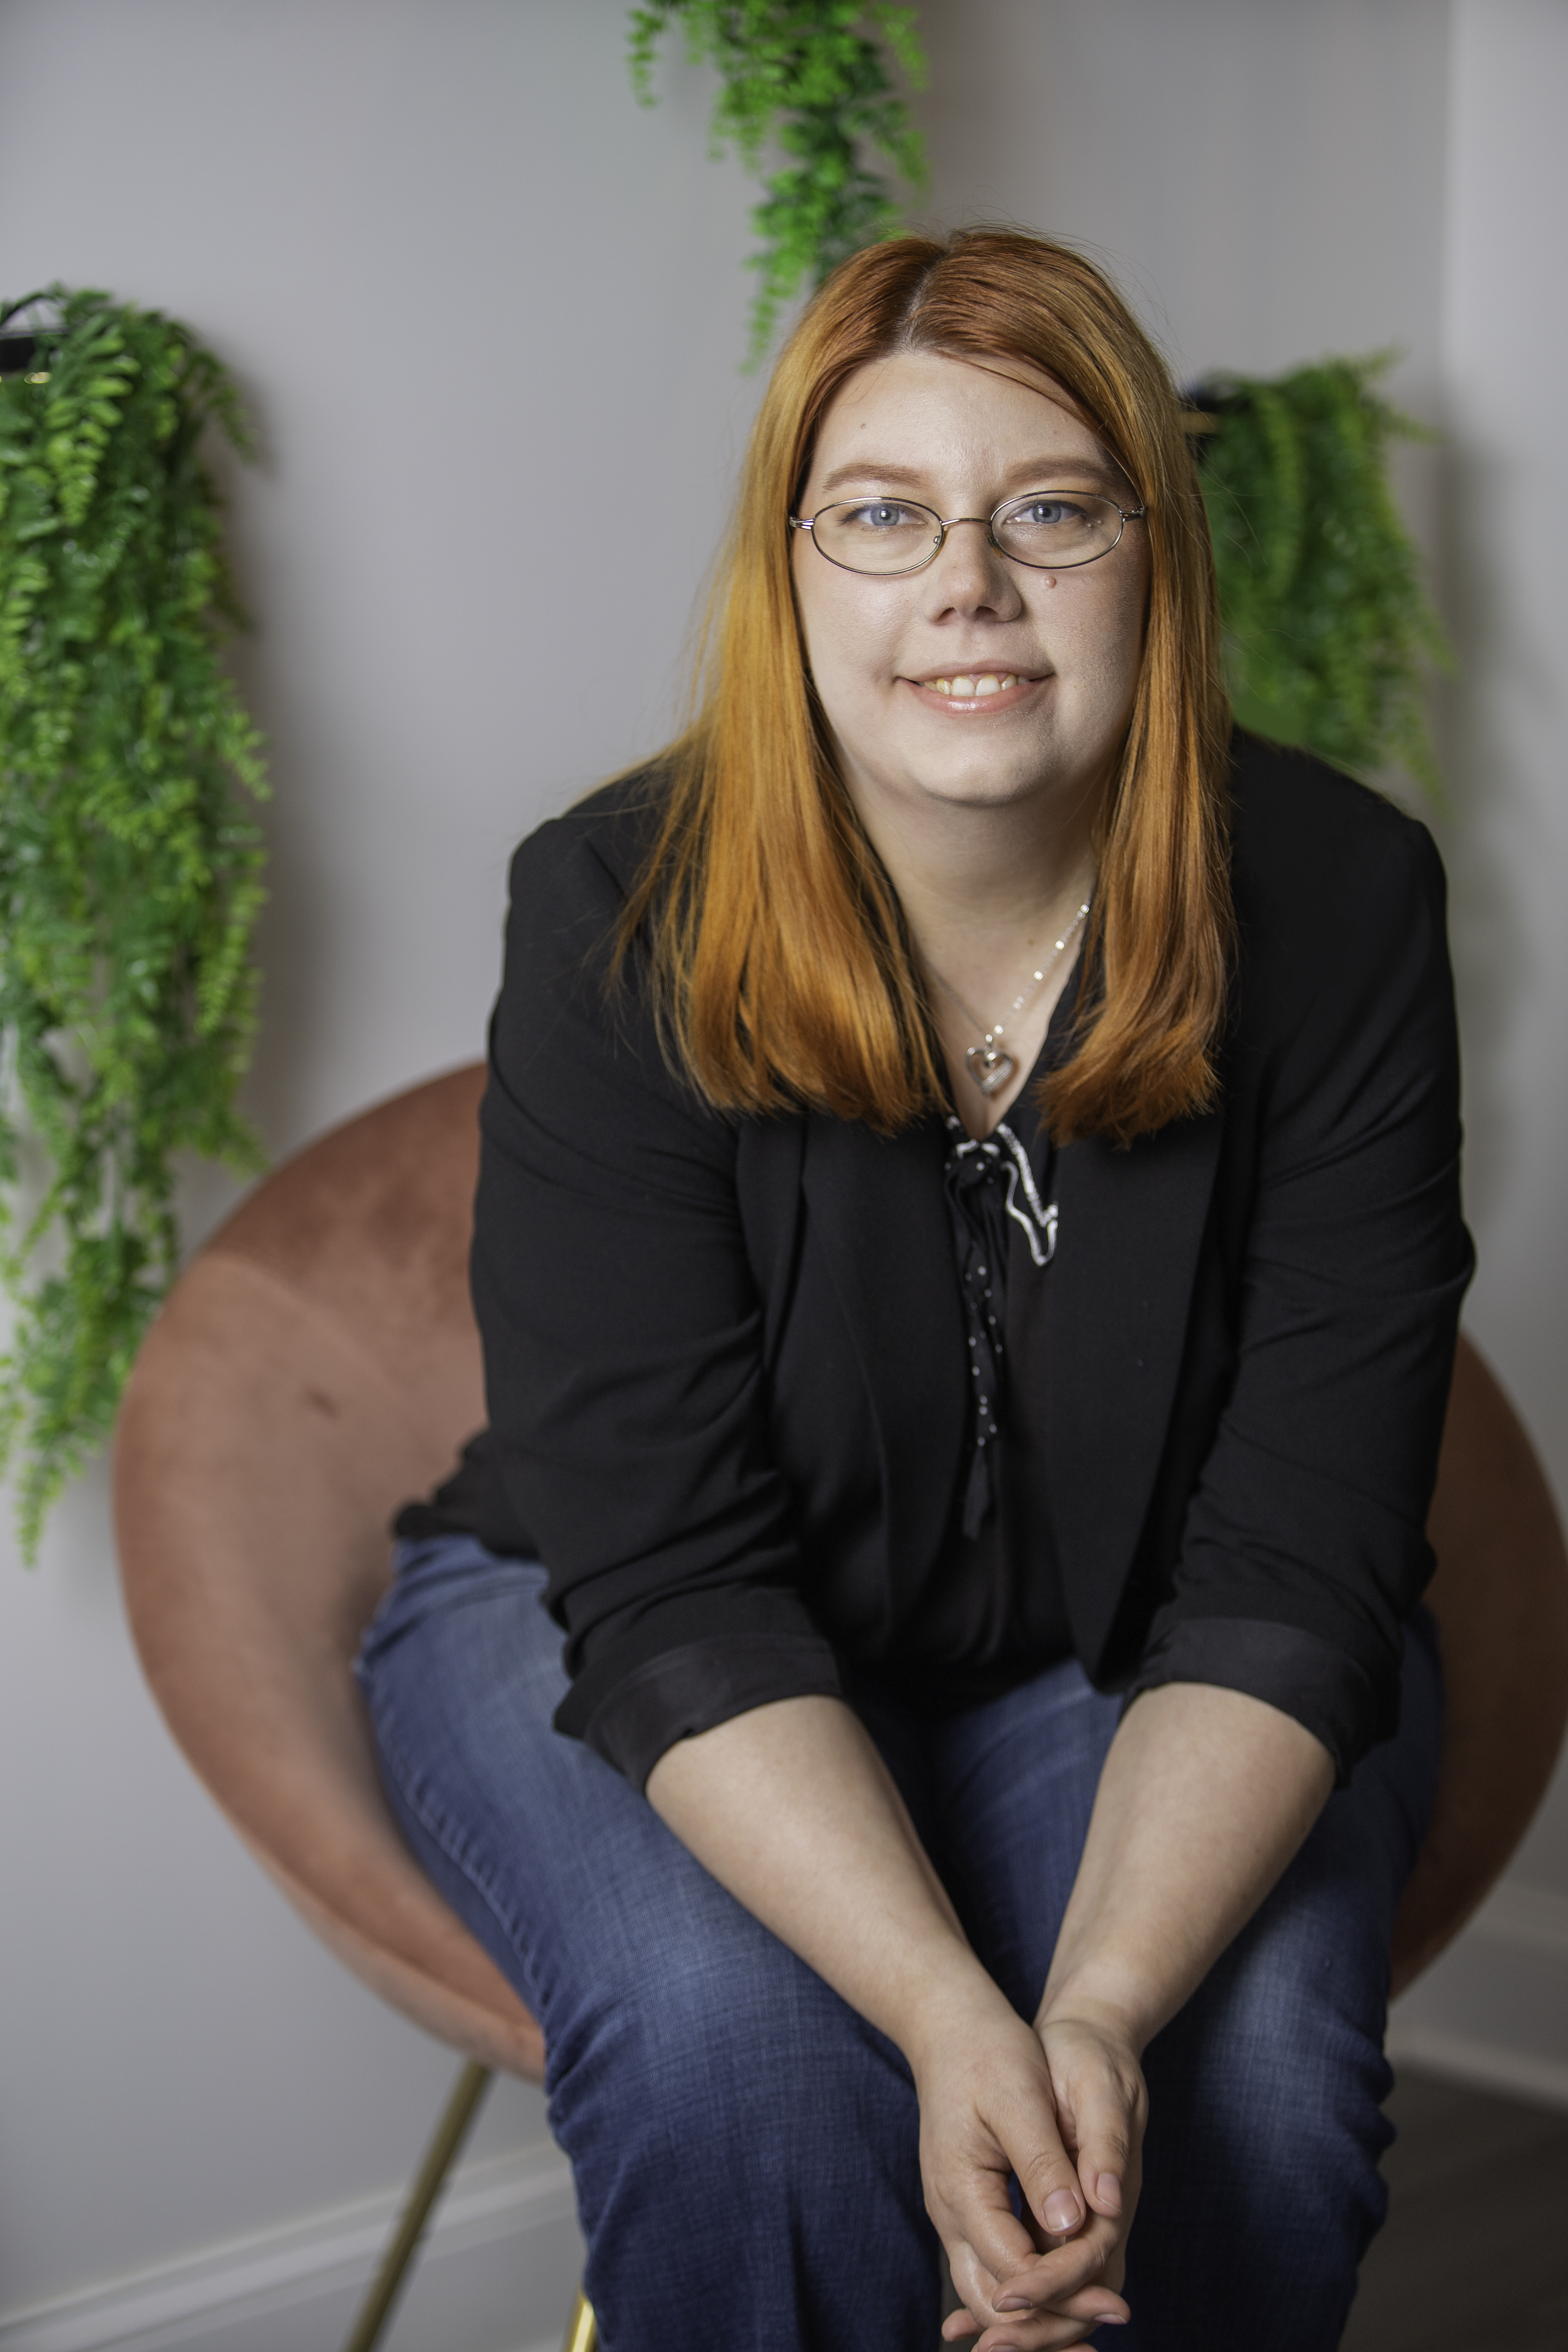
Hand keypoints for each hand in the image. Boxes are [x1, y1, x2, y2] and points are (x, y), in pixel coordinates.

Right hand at [911, 1991, 1142, 2348]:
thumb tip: (1069, 2225)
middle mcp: (950, 2214)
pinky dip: (1028, 2288)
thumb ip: (1041, 2164)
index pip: (1013, 2269)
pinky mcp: (970, 2207)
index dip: (1065, 2292)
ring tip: (1098, 2319)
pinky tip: (1066, 2296)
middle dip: (1050, 2324)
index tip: (1116, 2306)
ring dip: (1040, 2314)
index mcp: (960, 2189)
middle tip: (1112, 2327)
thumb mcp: (1019, 2099)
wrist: (949, 2028)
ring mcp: (955, 2214)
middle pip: (996, 2299)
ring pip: (992, 2290)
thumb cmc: (987, 2054)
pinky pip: (994, 2265)